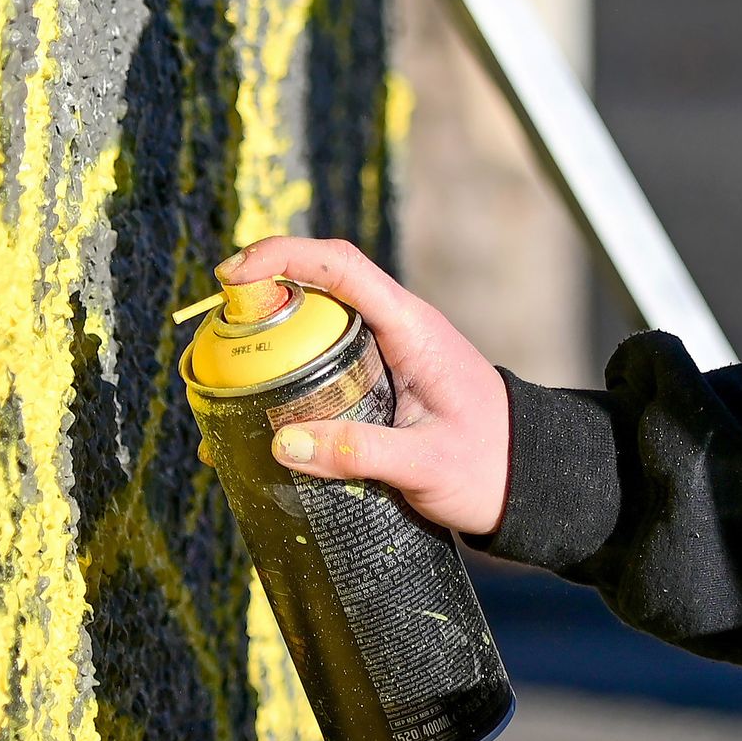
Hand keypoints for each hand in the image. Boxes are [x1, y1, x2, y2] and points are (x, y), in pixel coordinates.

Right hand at [217, 237, 512, 538]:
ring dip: (270, 345)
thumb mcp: (426, 464)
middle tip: (212, 335)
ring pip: (316, 331)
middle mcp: (394, 331)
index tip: (234, 275)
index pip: (342, 266)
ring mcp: (384, 357)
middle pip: (317, 292)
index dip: (285, 257)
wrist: (529, 483)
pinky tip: (254, 418)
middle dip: (261, 302)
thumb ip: (360, 453)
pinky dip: (287, 381)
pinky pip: (322, 369)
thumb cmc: (491, 466)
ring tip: (220, 378)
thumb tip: (282, 442)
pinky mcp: (377, 386)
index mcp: (412, 328)